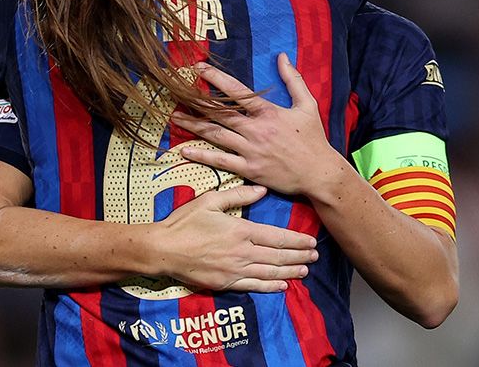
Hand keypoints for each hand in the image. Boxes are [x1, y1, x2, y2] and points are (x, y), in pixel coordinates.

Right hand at [151, 184, 317, 292]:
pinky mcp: (226, 283)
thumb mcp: (209, 201)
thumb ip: (237, 195)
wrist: (163, 249)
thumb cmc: (184, 223)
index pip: (276, 237)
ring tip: (305, 270)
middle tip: (315, 256)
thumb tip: (262, 191)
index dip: (296, 241)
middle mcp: (242, 252)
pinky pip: (254, 286)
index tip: (311, 242)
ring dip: (290, 272)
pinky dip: (271, 287)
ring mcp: (235, 270)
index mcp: (240, 230)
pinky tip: (283, 286)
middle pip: (278, 256)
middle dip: (299, 256)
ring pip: (270, 272)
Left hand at [171, 54, 346, 195]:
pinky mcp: (249, 169)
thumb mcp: (307, 105)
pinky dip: (202, 156)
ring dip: (193, 125)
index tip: (197, 68)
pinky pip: (221, 161)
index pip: (236, 91)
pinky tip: (185, 150)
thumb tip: (282, 56)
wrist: (320, 174)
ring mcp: (250, 150)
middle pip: (219, 113)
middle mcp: (255, 130)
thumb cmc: (313, 139)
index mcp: (268, 113)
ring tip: (175, 117)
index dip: (215, 78)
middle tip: (176, 92)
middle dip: (196, 102)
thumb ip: (293, 80)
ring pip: (215, 135)